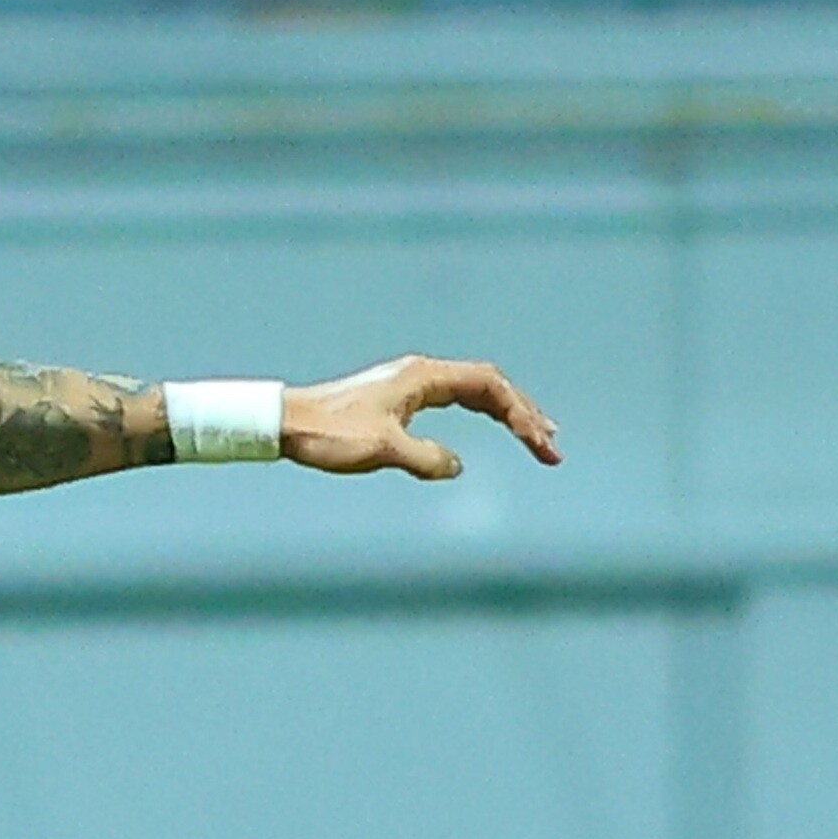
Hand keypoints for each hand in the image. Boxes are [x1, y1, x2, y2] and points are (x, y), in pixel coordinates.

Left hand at [281, 356, 560, 480]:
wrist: (286, 423)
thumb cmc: (329, 434)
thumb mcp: (382, 450)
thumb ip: (425, 458)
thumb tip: (456, 466)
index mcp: (424, 376)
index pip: (489, 386)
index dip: (520, 413)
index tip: (539, 443)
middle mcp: (422, 373)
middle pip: (489, 385)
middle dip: (523, 414)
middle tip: (551, 446)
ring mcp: (412, 383)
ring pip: (473, 391)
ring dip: (506, 412)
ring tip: (536, 437)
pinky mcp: (400, 398)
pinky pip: (454, 399)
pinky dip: (479, 413)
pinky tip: (490, 428)